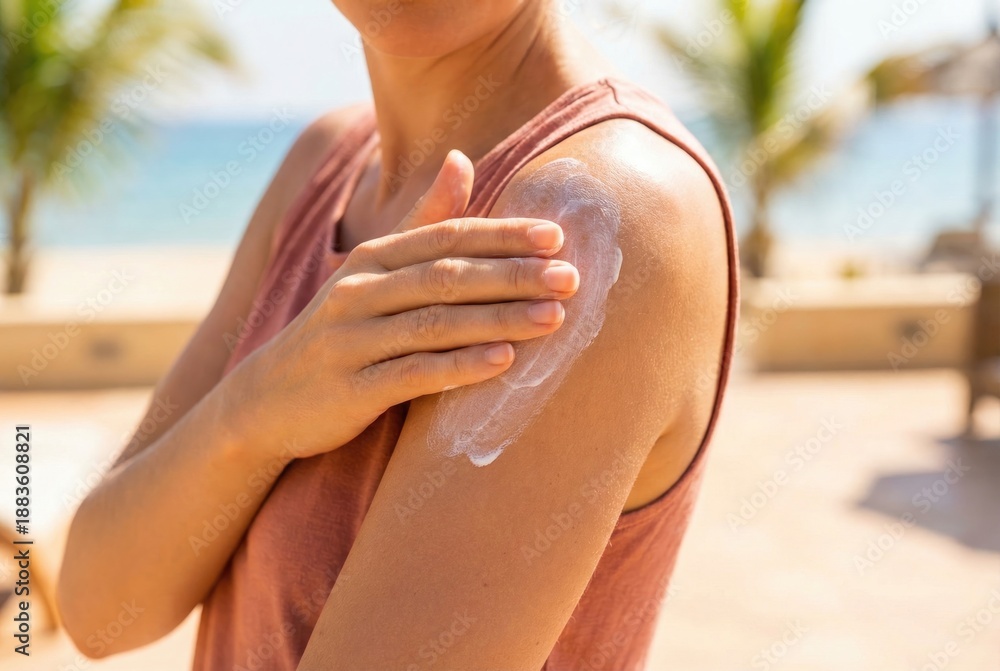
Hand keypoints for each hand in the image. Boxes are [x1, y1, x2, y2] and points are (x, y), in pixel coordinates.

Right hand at [225, 150, 579, 460]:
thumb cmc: (342, 332)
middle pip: (446, 277)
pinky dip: (459, 366)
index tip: (556, 237)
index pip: (445, 238)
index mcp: (372, 260)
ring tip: (552, 318)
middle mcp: (359, 292)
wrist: (267, 400)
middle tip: (570, 278)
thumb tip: (462, 157)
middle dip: (512, 276)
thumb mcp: (373, 272)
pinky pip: (412, 375)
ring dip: (498, 319)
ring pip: (434, 324)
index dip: (501, 236)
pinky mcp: (351, 389)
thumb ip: (422, 221)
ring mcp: (351, 340)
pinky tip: (502, 362)